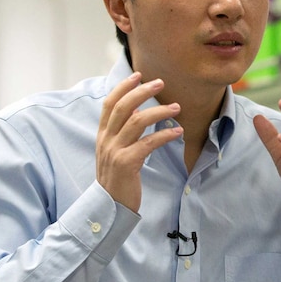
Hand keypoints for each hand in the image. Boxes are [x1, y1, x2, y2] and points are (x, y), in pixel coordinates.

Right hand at [96, 72, 182, 211]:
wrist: (110, 206)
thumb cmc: (117, 178)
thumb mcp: (114, 151)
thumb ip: (122, 131)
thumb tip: (136, 110)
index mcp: (102, 135)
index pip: (109, 104)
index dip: (123, 87)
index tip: (138, 75)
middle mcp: (106, 140)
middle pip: (123, 107)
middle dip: (142, 91)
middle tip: (160, 83)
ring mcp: (115, 151)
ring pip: (136, 121)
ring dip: (159, 111)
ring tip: (176, 107)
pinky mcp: (127, 163)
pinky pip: (148, 143)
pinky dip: (164, 135)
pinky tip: (178, 132)